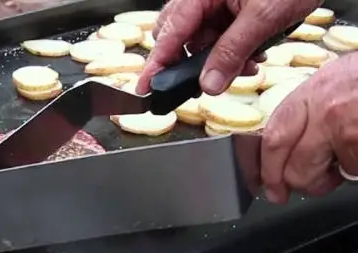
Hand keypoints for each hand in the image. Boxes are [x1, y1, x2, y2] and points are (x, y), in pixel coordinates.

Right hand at [137, 0, 319, 94]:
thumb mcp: (262, 17)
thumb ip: (232, 53)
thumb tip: (209, 84)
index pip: (169, 35)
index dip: (156, 66)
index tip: (145, 89)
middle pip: (179, 37)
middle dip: (193, 64)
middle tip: (210, 80)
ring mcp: (215, 1)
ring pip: (201, 40)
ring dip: (218, 60)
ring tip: (247, 65)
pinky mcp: (229, 5)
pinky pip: (219, 34)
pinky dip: (232, 49)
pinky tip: (251, 54)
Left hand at [261, 53, 357, 203]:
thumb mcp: (336, 83)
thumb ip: (310, 113)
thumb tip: (288, 153)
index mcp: (312, 92)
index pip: (274, 138)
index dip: (267, 170)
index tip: (269, 188)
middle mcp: (325, 109)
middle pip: (293, 168)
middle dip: (301, 184)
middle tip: (313, 183)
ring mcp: (347, 128)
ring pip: (321, 177)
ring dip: (334, 178)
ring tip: (349, 159)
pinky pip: (352, 172)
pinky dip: (356, 170)